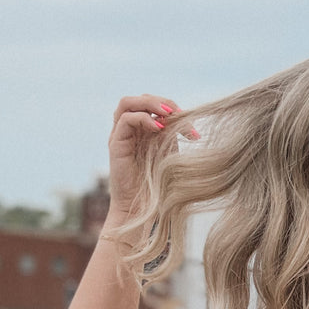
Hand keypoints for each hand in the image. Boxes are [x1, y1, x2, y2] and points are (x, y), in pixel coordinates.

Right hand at [105, 93, 182, 224]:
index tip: (193, 127)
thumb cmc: (159, 186)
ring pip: (128, 103)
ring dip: (151, 104)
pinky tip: (159, 128)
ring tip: (169, 114)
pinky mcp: (115, 144)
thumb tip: (189, 118)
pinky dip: (143, 118)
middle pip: (140, 99)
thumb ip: (174, 134)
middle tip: (181, 114)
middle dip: (163, 102)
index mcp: (143, 131)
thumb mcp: (171, 154)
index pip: (153, 105)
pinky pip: (125, 119)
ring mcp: (120, 136)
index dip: (173, 108)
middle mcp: (130, 130)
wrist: (144, 209)